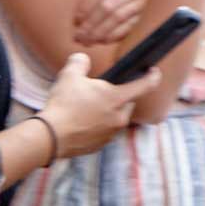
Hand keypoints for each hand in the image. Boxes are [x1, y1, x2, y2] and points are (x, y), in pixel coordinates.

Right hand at [39, 52, 161, 158]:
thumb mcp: (70, 76)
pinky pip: (104, 132)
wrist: (49, 137)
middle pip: (128, 103)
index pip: (144, 85)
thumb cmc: (62, 105)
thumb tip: (82, 59)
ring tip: (89, 108)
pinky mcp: (99, 146)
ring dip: (108, 113)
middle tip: (102, 93)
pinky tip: (83, 122)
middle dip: (119, 97)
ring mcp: (110, 134)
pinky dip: (98, 126)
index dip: (152, 77)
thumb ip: (80, 62)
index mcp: (117, 99)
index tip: (154, 72)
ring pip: (116, 119)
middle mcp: (119, 118)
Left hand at [73, 0, 154, 46]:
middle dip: (89, 23)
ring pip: (116, 19)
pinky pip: (129, 27)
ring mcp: (145, 3)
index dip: (86, 6)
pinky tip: (103, 40)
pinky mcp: (150, 16)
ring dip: (99, 31)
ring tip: (87, 40)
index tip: (76, 18)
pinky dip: (114, 35)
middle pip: (107, 7)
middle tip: (77, 34)